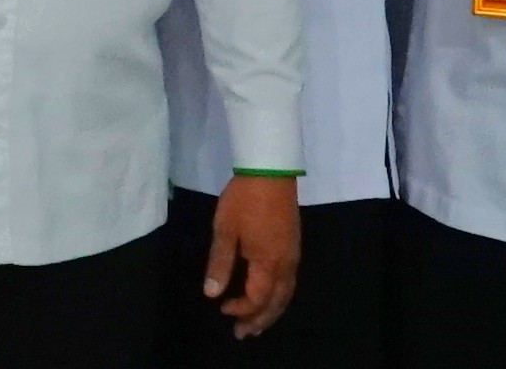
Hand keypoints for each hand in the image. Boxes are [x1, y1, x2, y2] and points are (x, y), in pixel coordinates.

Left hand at [199, 169, 300, 333]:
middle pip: (276, 302)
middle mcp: (286, 264)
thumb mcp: (224, 230)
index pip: (256, 298)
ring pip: (286, 294)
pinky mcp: (294, 246)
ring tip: (256, 325)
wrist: (270, 171)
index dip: (241, 309)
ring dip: (271, 312)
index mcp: (268, 263)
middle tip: (243, 334)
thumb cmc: (243, 200)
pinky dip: (278, 297)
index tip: (222, 309)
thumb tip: (211, 294)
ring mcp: (293, 255)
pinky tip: (269, 297)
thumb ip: (220, 263)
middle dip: (259, 320)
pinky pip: (289, 282)